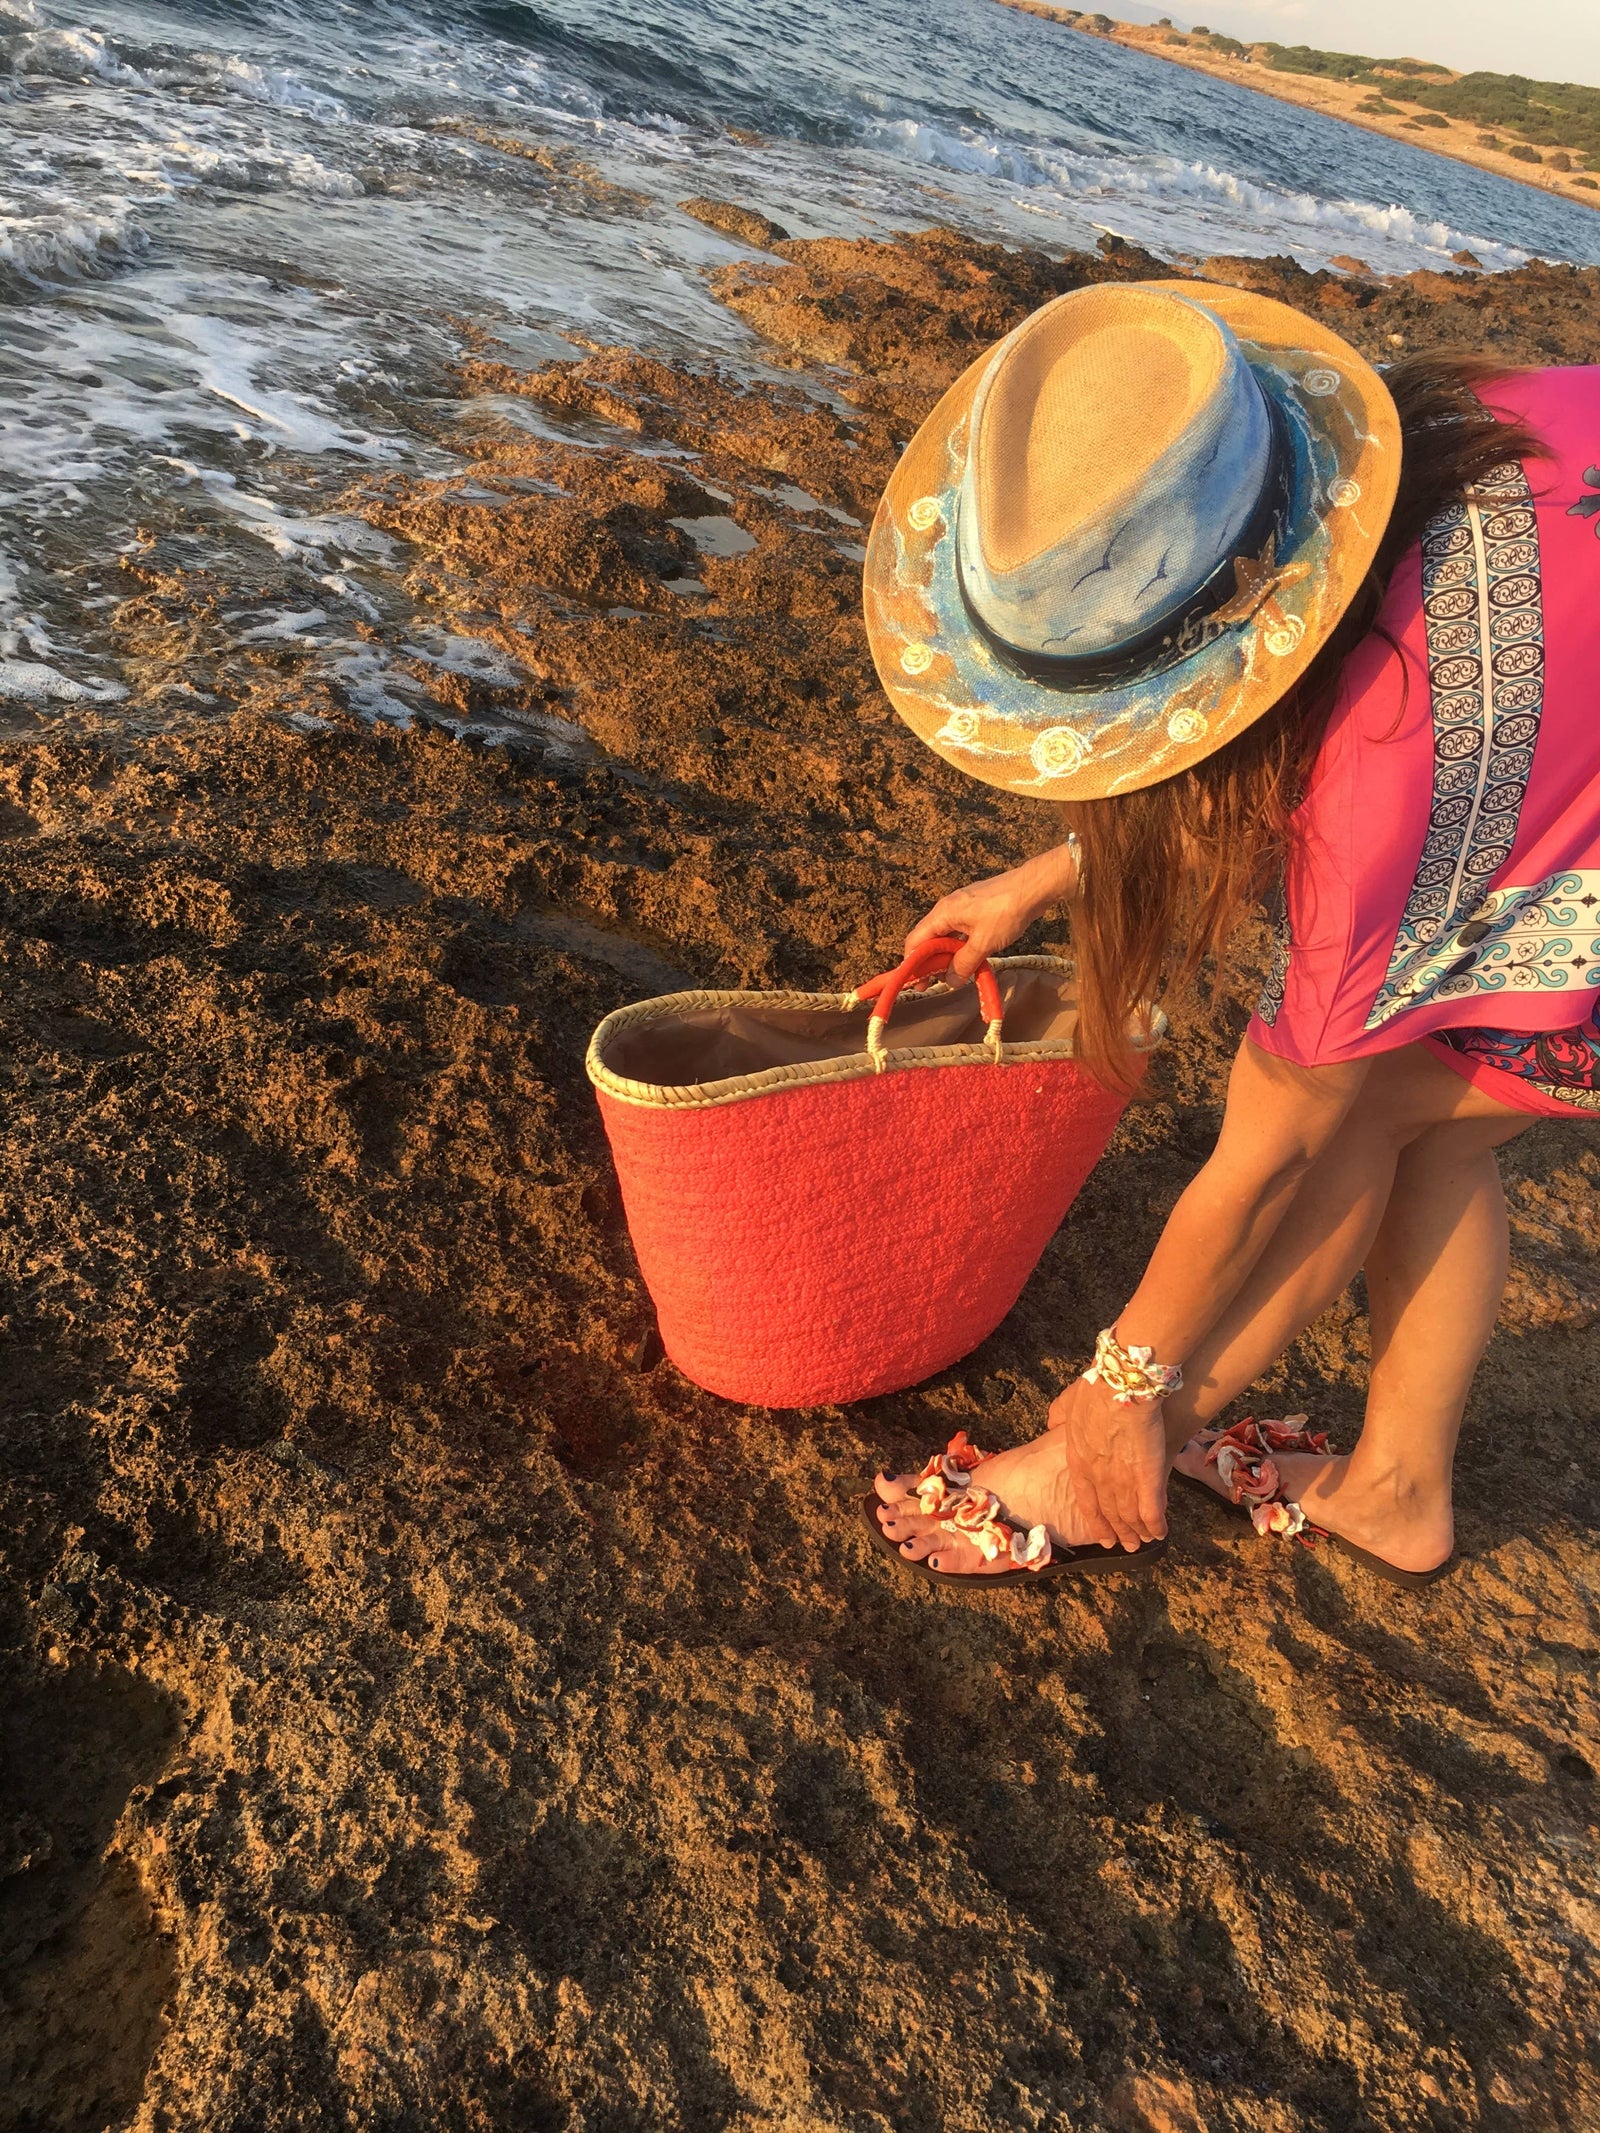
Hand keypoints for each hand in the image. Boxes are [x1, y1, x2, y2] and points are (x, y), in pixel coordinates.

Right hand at [904, 842, 1077, 981]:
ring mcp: (961, 907)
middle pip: (928, 938)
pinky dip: (960, 945)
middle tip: (935, 983)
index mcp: (943, 914)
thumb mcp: (983, 943)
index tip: (918, 984)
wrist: (1033, 887)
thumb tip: (949, 981)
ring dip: (946, 955)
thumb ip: (964, 963)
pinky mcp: (975, 908)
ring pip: (945, 935)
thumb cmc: (1006, 912)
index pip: (915, 941)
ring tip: (952, 974)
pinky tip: (969, 958)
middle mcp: (947, 908)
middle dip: (929, 962)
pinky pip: (959, 930)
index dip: (913, 964)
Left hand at [1047, 1374, 1167, 1550]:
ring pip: (1129, 1515)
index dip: (1095, 1519)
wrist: (1121, 1388)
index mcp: (1078, 1461)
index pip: (1086, 1500)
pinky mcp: (1147, 1478)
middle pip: (1108, 1512)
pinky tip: (1161, 1532)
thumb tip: (1054, 1423)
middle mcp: (1098, 1477)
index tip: (1101, 1533)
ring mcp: (1122, 1480)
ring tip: (1144, 1540)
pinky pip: (1151, 1509)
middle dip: (1117, 1530)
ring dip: (1137, 1531)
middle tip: (1124, 1545)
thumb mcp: (1067, 1403)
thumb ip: (1059, 1416)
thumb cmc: (1095, 1390)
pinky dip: (1156, 1523)